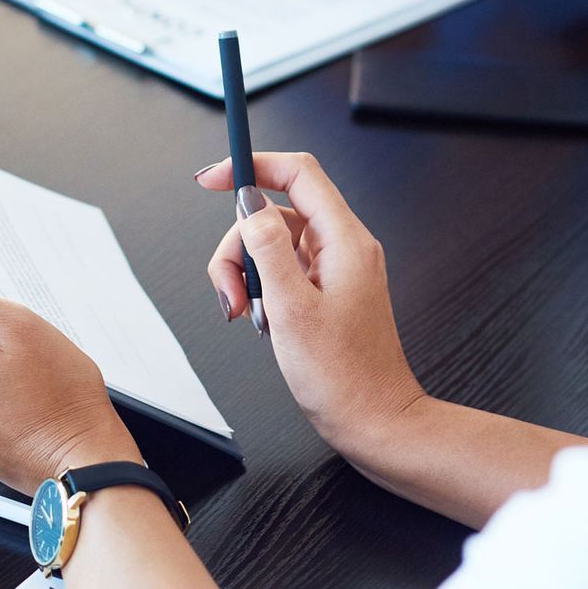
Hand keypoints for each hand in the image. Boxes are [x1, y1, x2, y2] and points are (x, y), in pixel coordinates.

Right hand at [196, 152, 423, 460]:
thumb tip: (249, 202)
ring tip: (250, 317)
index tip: (211, 179)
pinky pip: (282, 272)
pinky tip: (264, 323)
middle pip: (273, 214)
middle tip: (231, 293)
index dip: (252, 166)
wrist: (375, 422)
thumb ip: (267, 248)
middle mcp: (343, 247)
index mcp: (344, 241)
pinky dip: (262, 292)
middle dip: (239, 248)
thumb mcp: (292, 309)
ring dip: (248, 276)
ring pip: (272, 245)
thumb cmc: (344, 377)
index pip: (298, 173)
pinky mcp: (325, 291)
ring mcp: (335, 270)